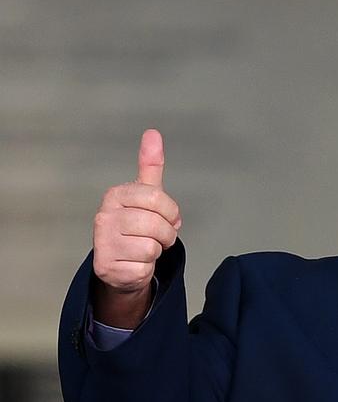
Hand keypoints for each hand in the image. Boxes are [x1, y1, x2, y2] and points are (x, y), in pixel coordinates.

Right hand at [92, 129, 181, 326]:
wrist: (122, 265)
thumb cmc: (137, 227)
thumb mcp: (146, 196)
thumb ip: (150, 167)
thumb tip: (153, 133)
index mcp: (115, 195)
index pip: (157, 198)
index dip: (170, 213)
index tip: (165, 218)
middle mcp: (104, 216)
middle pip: (157, 224)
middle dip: (166, 234)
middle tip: (157, 237)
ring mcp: (103, 243)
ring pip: (152, 247)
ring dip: (157, 251)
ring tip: (144, 248)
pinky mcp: (107, 267)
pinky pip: (145, 267)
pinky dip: (147, 268)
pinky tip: (135, 263)